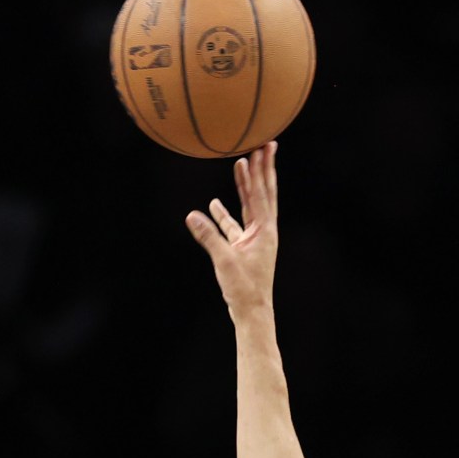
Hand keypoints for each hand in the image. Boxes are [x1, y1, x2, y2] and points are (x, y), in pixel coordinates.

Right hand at [184, 140, 279, 316]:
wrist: (252, 312)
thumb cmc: (243, 289)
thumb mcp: (224, 261)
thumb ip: (208, 237)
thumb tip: (192, 216)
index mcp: (264, 231)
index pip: (259, 195)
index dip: (256, 172)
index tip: (256, 151)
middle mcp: (264, 231)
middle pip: (263, 193)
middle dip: (263, 169)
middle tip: (267, 145)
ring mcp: (255, 239)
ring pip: (251, 205)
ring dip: (247, 185)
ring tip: (244, 164)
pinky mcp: (245, 248)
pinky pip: (235, 225)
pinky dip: (226, 213)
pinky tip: (215, 204)